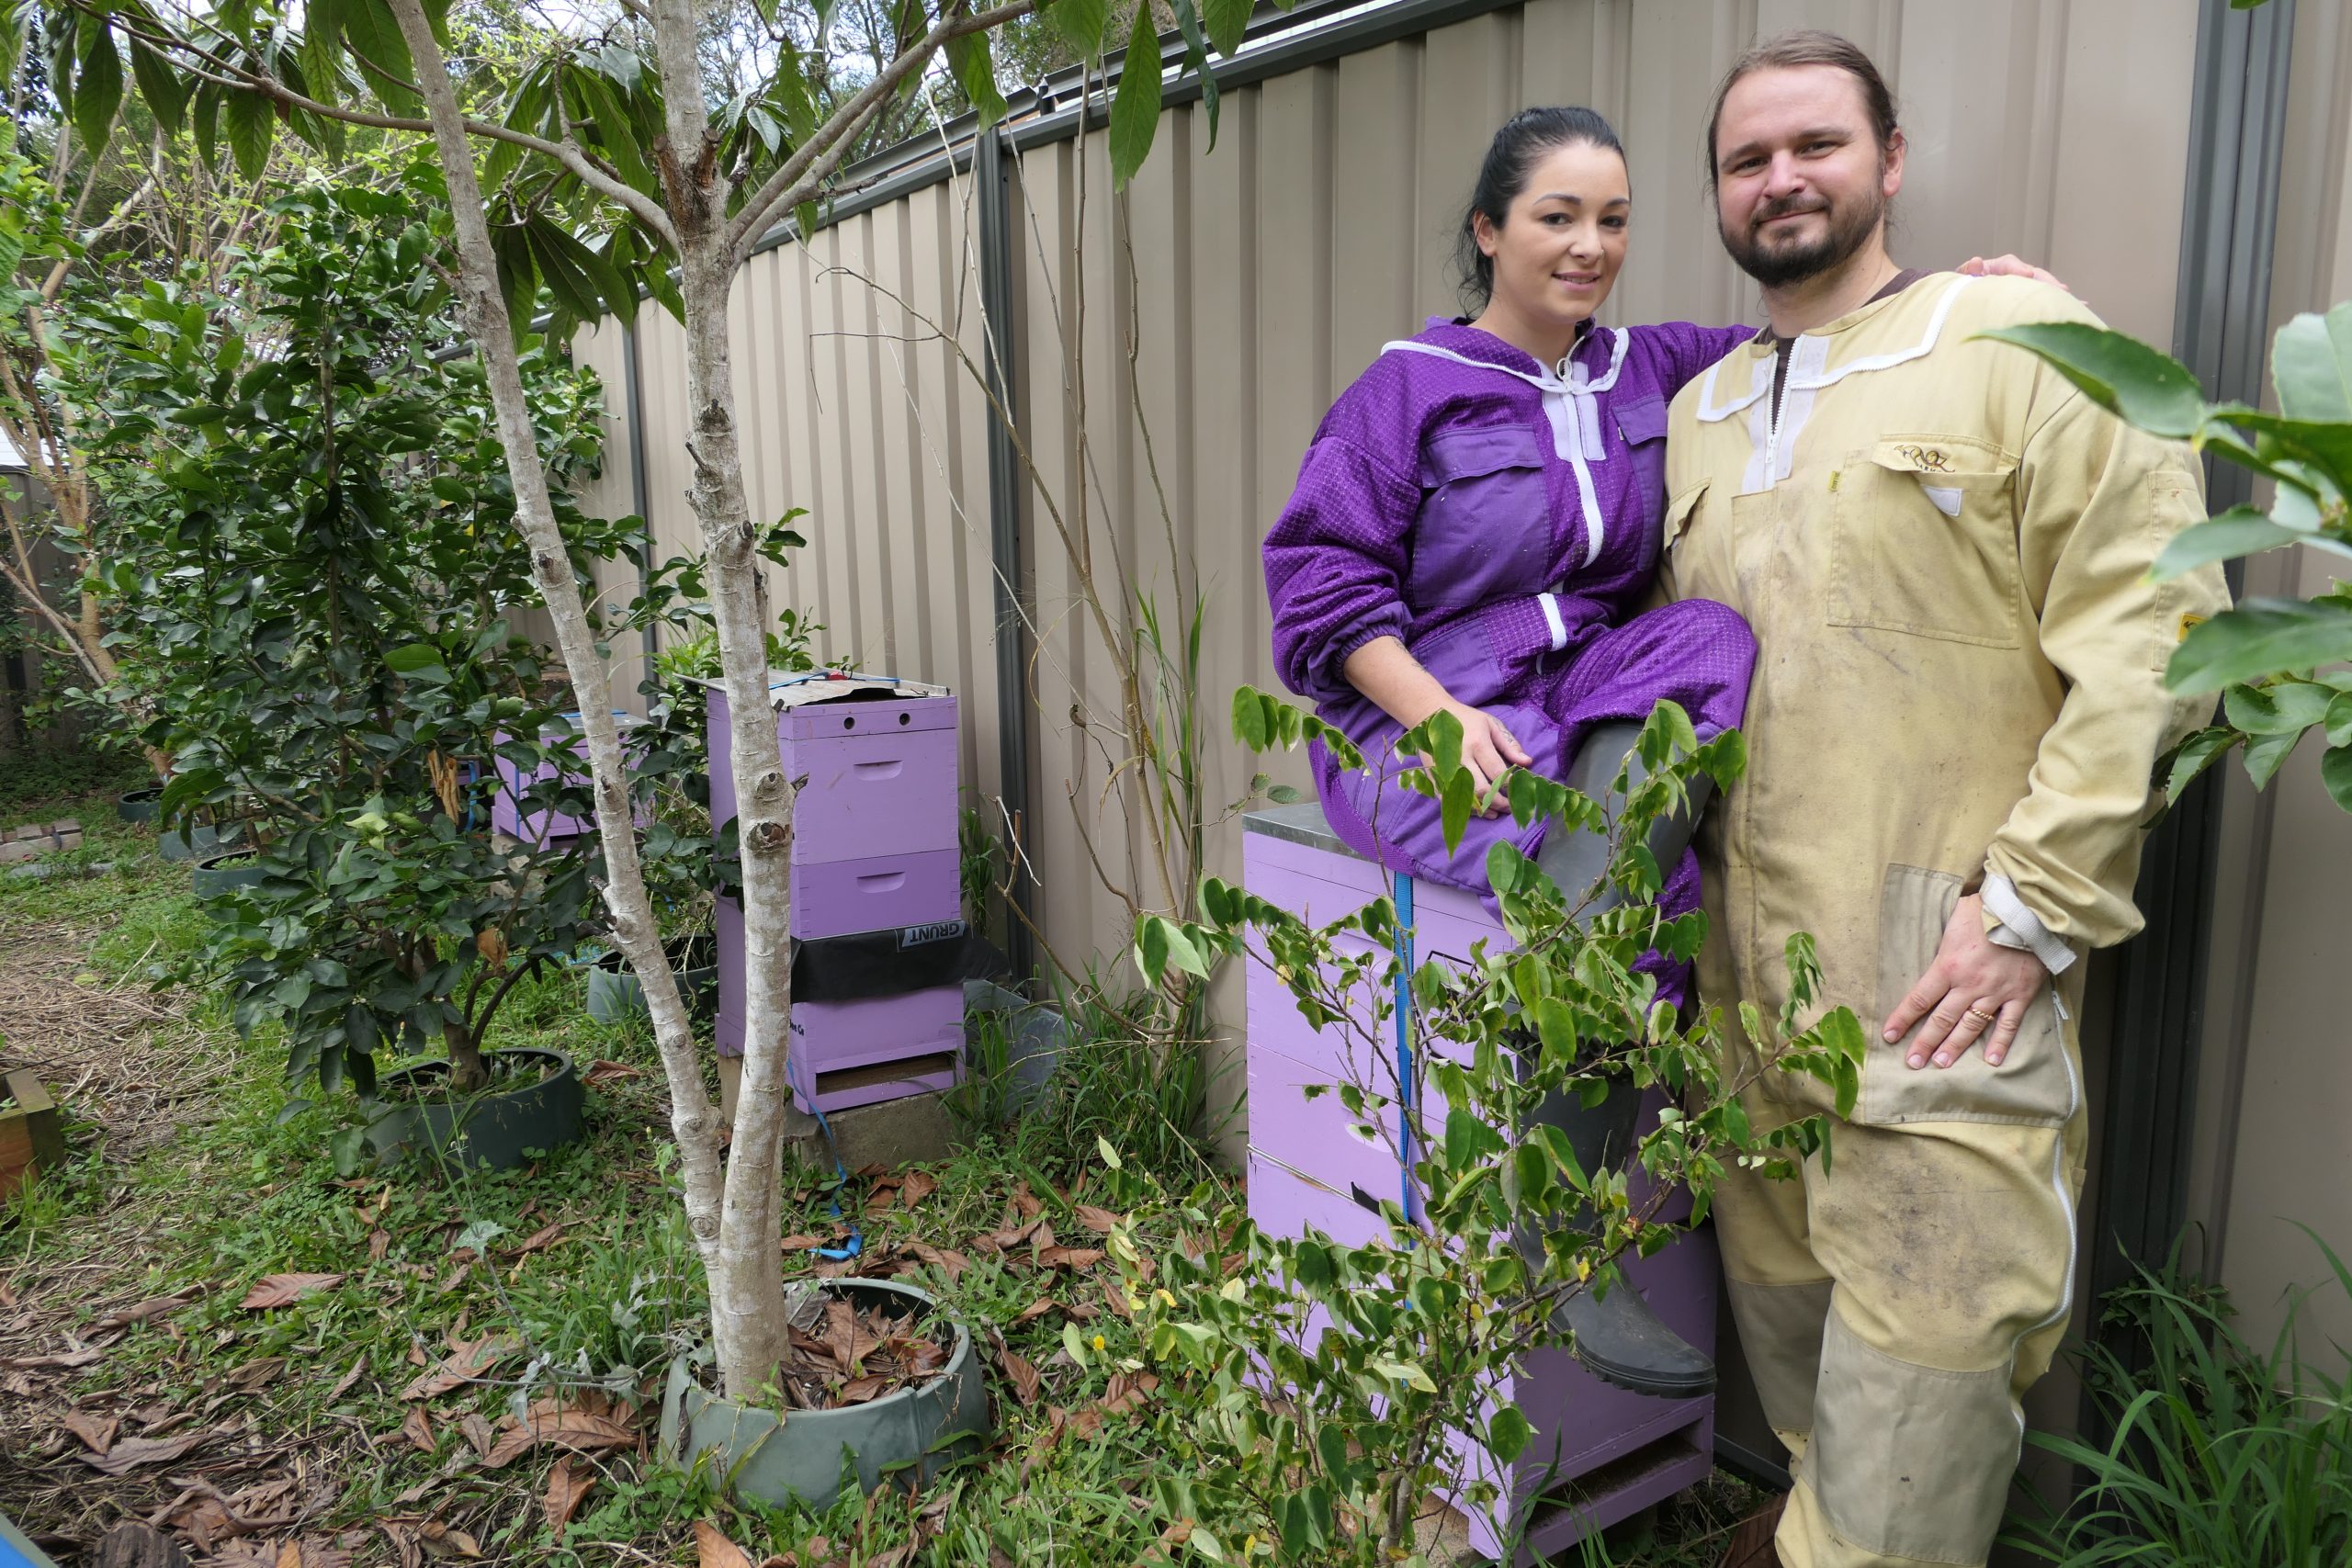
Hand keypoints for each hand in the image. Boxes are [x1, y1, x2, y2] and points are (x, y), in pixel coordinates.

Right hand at [1432, 699, 1530, 817]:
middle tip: (1509, 808)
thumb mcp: (1491, 725)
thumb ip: (1509, 745)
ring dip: (1483, 809)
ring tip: (1495, 812)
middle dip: (1499, 803)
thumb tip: (1527, 763)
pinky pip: (1450, 800)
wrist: (1430, 714)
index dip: (1510, 786)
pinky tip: (1477, 809)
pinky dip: (1464, 808)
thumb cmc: (1465, 719)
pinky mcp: (1434, 776)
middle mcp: (1461, 759)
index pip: (1498, 772)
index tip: (1518, 791)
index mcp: (1477, 744)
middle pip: (1483, 790)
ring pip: (1466, 799)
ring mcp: (1445, 770)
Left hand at [1880, 893, 2048, 1069]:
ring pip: (1971, 1026)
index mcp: (1948, 966)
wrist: (2028, 909)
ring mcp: (1995, 992)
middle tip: (1913, 1063)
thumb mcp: (1954, 918)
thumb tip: (1934, 944)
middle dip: (1925, 1043)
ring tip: (1940, 1064)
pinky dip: (2001, 1043)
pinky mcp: (2020, 994)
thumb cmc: (1987, 909)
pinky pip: (2009, 1024)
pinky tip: (1992, 1061)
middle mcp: (1968, 984)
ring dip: (1955, 1047)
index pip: (1919, 998)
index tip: (1890, 1036)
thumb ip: (1943, 939)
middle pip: (1942, 1019)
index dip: (1902, 1019)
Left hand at [1959, 253, 2071, 293]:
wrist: (1969, 294)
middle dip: (2047, 282)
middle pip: (2035, 274)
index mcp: (2000, 266)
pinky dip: (2064, 300)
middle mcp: (2018, 272)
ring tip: (2071, 300)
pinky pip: (2050, 297)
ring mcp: (2028, 283)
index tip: (2027, 274)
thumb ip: (1969, 270)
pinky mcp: (2033, 294)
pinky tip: (2082, 306)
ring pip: (2045, 285)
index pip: (2010, 264)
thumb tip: (1976, 261)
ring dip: (2058, 292)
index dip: (2019, 269)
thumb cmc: (1966, 286)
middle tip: (2060, 289)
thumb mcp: (1963, 278)